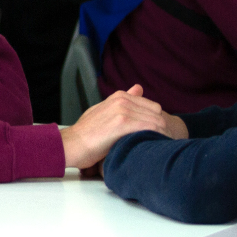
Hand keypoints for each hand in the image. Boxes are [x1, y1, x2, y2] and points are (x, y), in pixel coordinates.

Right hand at [61, 85, 175, 169]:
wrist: (72, 144)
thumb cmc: (86, 133)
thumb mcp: (104, 110)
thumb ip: (124, 100)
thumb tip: (139, 88)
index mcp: (120, 96)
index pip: (153, 107)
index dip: (158, 122)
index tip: (160, 136)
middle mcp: (123, 100)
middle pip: (157, 113)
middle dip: (163, 129)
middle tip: (165, 144)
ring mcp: (123, 110)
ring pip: (157, 121)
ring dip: (163, 135)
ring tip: (163, 148)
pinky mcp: (123, 123)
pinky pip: (151, 128)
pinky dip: (158, 137)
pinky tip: (157, 147)